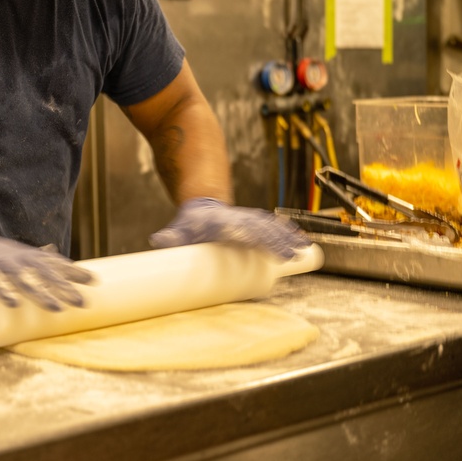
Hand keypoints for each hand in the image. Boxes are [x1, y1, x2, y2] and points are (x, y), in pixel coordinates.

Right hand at [0, 220, 94, 310]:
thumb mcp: (3, 251)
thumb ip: (26, 255)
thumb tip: (52, 252)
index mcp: (19, 253)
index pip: (51, 262)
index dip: (72, 270)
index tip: (94, 281)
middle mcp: (11, 254)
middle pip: (43, 271)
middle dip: (64, 286)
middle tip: (83, 302)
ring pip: (22, 276)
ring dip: (40, 292)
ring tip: (56, 308)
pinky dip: (2, 290)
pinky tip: (13, 304)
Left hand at [149, 198, 311, 259]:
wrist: (201, 206)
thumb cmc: (191, 224)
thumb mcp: (180, 229)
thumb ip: (170, 237)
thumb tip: (158, 240)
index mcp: (220, 223)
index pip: (236, 228)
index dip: (247, 234)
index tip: (257, 242)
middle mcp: (237, 220)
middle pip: (259, 229)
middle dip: (275, 240)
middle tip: (291, 254)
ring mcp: (248, 221)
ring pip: (271, 227)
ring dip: (287, 237)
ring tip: (303, 247)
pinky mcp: (255, 223)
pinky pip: (275, 227)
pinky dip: (288, 232)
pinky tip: (301, 241)